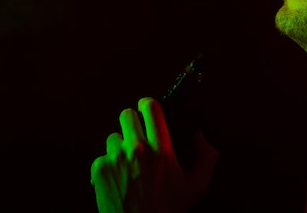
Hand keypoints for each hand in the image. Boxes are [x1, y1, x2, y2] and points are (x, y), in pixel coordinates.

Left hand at [91, 97, 218, 212]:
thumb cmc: (167, 210)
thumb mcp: (197, 186)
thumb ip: (207, 157)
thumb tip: (199, 137)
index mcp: (161, 148)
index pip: (150, 107)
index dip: (148, 105)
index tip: (148, 111)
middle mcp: (136, 148)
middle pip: (127, 114)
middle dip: (133, 123)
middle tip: (138, 137)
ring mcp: (115, 158)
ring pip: (114, 136)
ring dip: (120, 146)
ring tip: (129, 165)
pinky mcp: (99, 168)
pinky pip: (103, 155)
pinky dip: (109, 164)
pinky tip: (119, 179)